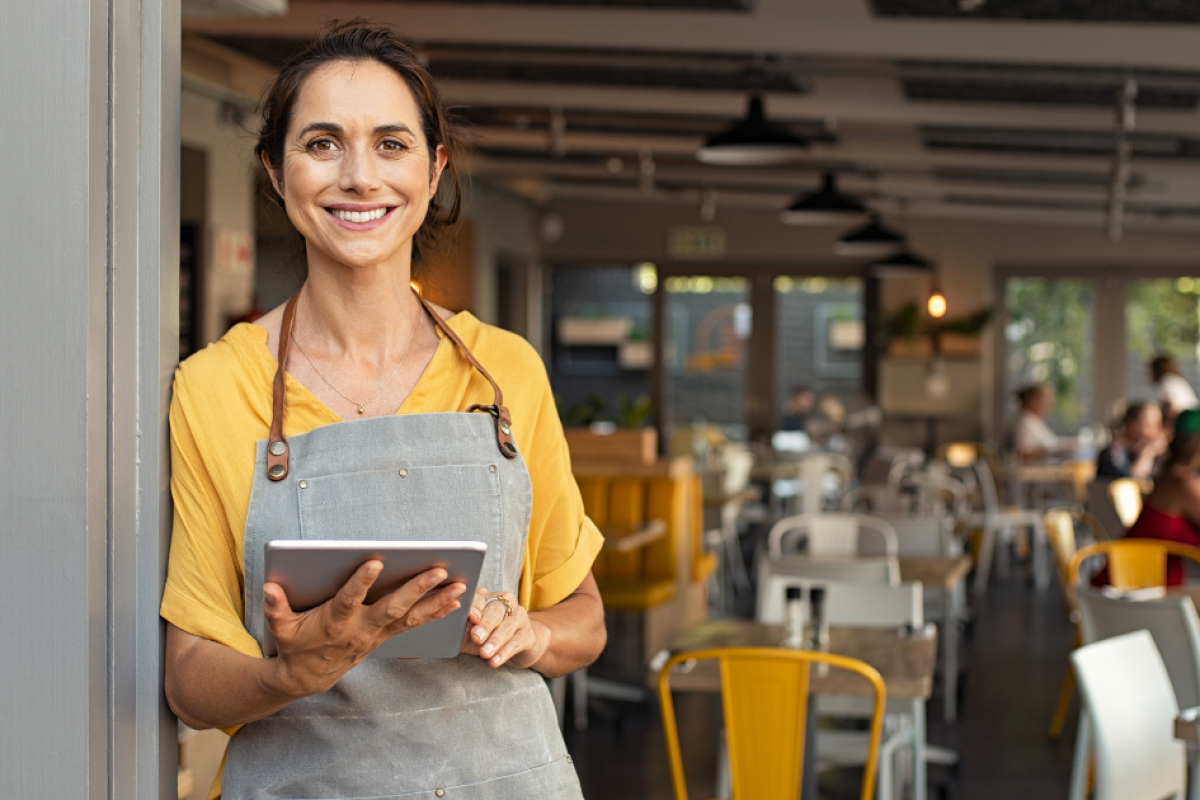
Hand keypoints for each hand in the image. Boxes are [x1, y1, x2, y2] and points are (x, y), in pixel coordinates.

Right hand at [264, 560, 465, 695]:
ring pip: (411, 616)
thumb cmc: (295, 644)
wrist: (309, 677)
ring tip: (460, 585)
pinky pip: (415, 624)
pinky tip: (455, 600)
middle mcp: (361, 628)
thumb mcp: (280, 628)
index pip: (349, 600)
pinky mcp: (386, 635)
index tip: (376, 561)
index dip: (361, 582)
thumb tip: (269, 587)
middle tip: (438, 570)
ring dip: (437, 601)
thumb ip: (276, 607)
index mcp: (335, 622)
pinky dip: (436, 612)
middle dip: (417, 588)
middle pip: (393, 607)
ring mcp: (377, 634)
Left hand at [461, 588, 548, 669]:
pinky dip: (504, 653)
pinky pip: (516, 642)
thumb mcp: (471, 633)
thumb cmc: (487, 636)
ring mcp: (519, 617)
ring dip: (495, 641)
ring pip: (507, 627)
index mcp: (486, 597)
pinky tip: (495, 661)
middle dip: (485, 625)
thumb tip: (444, 635)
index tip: (470, 618)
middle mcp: (505, 602)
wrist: (518, 643)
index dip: (475, 607)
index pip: (480, 598)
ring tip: (485, 654)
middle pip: (495, 611)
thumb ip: (461, 631)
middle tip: (476, 637)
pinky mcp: (528, 634)